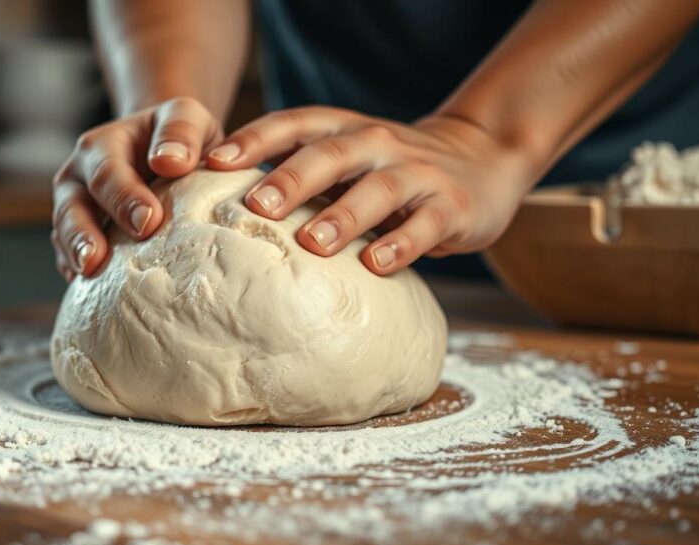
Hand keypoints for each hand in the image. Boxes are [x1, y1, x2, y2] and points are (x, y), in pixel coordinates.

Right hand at [52, 97, 223, 279]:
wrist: (165, 155)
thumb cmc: (179, 140)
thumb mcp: (186, 118)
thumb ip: (180, 131)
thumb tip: (171, 161)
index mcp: (103, 145)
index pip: (108, 172)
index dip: (125, 197)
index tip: (149, 221)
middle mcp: (79, 176)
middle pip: (73, 206)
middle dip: (85, 233)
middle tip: (99, 259)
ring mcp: (73, 208)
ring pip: (63, 233)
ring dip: (75, 255)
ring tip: (87, 275)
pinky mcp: (77, 237)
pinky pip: (67, 256)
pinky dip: (76, 270)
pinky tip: (91, 290)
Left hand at [204, 107, 536, 273]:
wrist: (484, 159)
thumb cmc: (388, 170)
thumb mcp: (347, 159)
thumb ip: (298, 172)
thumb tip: (223, 206)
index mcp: (344, 130)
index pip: (294, 124)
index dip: (254, 139)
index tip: (214, 162)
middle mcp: (377, 144)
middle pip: (330, 154)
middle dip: (291, 178)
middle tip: (257, 206)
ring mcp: (417, 172)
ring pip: (377, 189)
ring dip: (343, 214)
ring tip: (312, 242)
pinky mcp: (451, 206)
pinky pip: (425, 225)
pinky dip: (400, 244)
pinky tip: (375, 265)